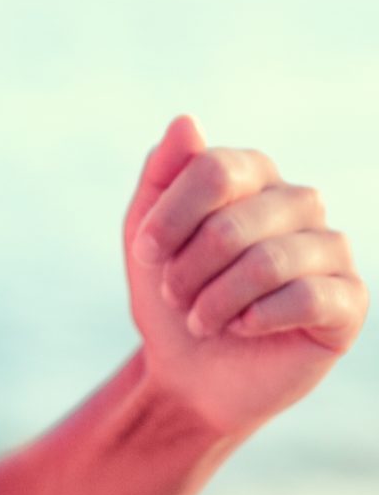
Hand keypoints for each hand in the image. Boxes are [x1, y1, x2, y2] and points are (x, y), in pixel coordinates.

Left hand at [123, 114, 365, 440]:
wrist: (189, 373)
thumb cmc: (171, 296)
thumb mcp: (147, 235)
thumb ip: (162, 176)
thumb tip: (186, 121)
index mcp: (254, 176)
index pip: (214, 169)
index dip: (171, 216)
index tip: (146, 253)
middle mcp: (300, 203)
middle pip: (233, 222)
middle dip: (187, 270)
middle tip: (174, 296)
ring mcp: (330, 250)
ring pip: (268, 262)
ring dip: (215, 300)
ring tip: (201, 318)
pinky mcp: (349, 300)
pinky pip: (305, 297)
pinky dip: (256, 318)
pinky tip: (242, 328)